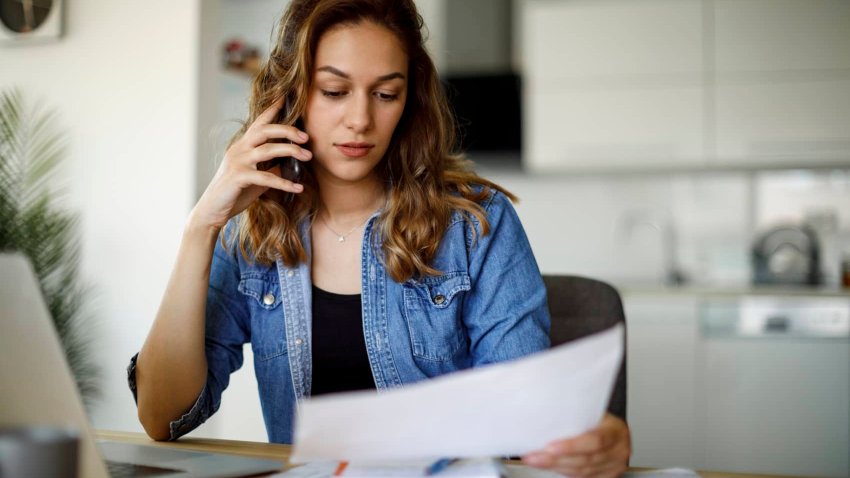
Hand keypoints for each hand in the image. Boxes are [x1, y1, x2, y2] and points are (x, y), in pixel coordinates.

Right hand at [191, 98, 311, 229]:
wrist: (212, 210)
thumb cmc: (235, 192)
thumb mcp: (256, 176)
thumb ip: (269, 167)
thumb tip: (289, 163)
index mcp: (243, 145)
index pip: (259, 122)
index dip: (272, 108)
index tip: (286, 95)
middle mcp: (239, 149)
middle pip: (265, 131)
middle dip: (287, 130)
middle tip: (306, 137)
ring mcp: (237, 162)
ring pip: (267, 150)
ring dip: (291, 151)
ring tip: (308, 156)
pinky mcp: (238, 177)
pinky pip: (266, 177)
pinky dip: (284, 182)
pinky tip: (298, 187)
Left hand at [521, 414, 630, 477]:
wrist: (612, 427)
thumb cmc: (598, 416)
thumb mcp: (592, 410)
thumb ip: (575, 415)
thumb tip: (544, 414)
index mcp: (616, 430)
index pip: (595, 440)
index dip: (572, 446)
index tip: (549, 447)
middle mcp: (619, 450)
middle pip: (586, 459)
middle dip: (556, 459)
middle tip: (535, 456)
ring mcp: (615, 465)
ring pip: (583, 472)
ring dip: (557, 467)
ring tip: (538, 461)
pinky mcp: (608, 475)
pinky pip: (584, 477)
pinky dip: (565, 472)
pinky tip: (552, 466)